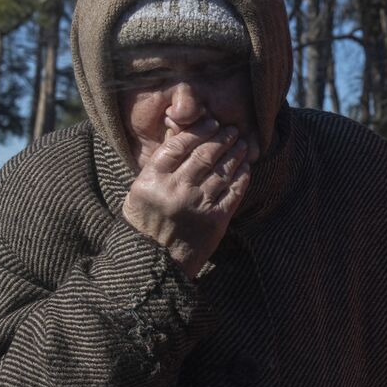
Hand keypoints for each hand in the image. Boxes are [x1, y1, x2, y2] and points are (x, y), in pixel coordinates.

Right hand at [121, 115, 252, 278]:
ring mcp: (197, 205)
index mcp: (152, 180)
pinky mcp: (215, 220)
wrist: (154, 263)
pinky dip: (241, 176)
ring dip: (236, 154)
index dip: (199, 130)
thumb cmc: (145, 222)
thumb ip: (160, 163)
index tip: (212, 123)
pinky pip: (233, 192)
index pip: (179, 144)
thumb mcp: (141, 189)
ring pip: (222, 170)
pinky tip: (245, 167)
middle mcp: (175, 190)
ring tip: (242, 144)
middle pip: (204, 154)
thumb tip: (180, 130)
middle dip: (222, 138)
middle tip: (232, 130)